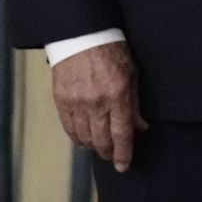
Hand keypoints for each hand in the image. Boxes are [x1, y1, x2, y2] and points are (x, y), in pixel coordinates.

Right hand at [51, 41, 147, 171]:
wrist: (82, 36)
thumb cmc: (113, 51)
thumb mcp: (133, 74)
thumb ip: (135, 104)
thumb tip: (140, 126)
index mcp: (118, 95)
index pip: (121, 133)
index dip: (123, 153)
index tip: (124, 165)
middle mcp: (96, 103)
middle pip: (101, 139)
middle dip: (108, 153)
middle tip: (113, 158)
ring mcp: (76, 103)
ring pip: (84, 137)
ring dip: (93, 147)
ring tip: (100, 149)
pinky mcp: (61, 100)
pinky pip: (69, 127)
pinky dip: (77, 138)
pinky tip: (83, 141)